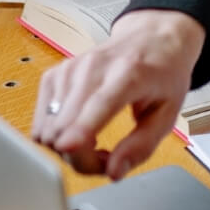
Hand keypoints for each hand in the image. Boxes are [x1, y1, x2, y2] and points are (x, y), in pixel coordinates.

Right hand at [30, 9, 204, 179]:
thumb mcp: (168, 112)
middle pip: (65, 126)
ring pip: (47, 128)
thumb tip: (113, 172)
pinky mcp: (54, 75)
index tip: (66, 147)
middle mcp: (93, 68)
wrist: (151, 38)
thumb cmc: (163, 73)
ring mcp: (69, 70)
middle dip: (80, 157)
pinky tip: (78, 128)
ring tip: (94, 140)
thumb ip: (142, 146)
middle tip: (104, 155)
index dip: (79, 130)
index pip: (98, 104)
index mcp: (129, 74)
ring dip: (66, 148)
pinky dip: (56, 134)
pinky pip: (41, 121)